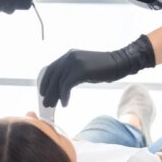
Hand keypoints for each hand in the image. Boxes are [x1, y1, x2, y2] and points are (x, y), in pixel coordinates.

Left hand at [38, 35, 155, 107]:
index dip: (45, 82)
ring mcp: (74, 61)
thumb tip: (61, 87)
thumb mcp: (83, 69)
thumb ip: (71, 73)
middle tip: (46, 104)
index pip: (51, 69)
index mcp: (68, 55)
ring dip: (54, 95)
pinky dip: (64, 95)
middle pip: (52, 76)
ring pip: (58, 81)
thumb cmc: (103, 69)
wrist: (119, 63)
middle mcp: (69, 56)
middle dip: (48, 91)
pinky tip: (65, 104)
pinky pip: (67, 85)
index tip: (43, 93)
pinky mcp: (80, 69)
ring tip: (52, 105)